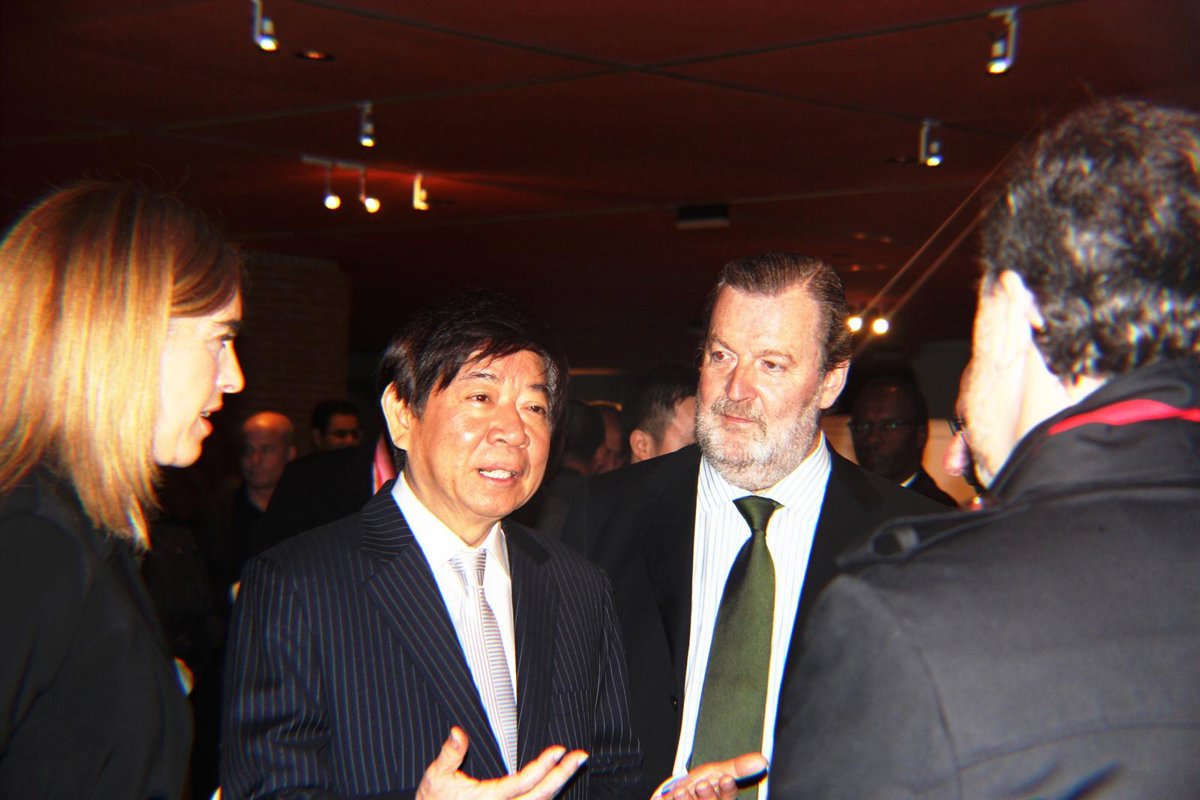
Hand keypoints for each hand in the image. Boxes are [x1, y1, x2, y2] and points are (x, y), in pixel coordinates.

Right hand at [416, 727, 588, 799]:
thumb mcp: (436, 776)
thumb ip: (449, 754)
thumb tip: (458, 732)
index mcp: (489, 799)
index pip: (523, 782)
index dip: (543, 767)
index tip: (559, 750)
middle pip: (540, 796)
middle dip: (562, 776)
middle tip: (580, 757)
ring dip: (558, 785)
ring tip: (572, 765)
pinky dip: (547, 796)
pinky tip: (556, 782)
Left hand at [658, 752, 767, 799]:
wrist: (678, 796)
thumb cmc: (702, 785)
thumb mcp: (720, 772)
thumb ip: (740, 767)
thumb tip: (763, 760)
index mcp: (723, 798)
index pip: (729, 796)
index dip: (728, 789)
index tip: (726, 779)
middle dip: (708, 797)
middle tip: (702, 785)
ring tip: (681, 791)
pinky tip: (669, 796)